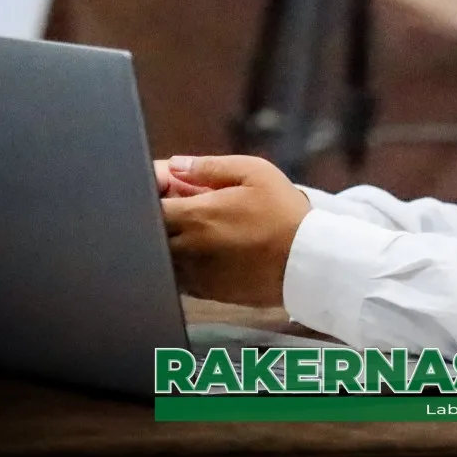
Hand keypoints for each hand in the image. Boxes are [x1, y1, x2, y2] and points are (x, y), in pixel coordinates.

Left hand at [160, 155, 311, 307]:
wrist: (307, 259)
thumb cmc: (283, 212)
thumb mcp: (255, 173)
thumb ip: (209, 166)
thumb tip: (176, 164)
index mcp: (196, 215)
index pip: (149, 206)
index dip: (153, 194)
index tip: (169, 188)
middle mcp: (188, 247)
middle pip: (152, 235)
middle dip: (161, 219)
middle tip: (188, 208)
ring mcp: (195, 273)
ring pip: (163, 258)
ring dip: (171, 243)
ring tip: (201, 231)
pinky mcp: (206, 293)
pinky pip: (179, 278)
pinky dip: (184, 264)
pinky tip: (209, 252)